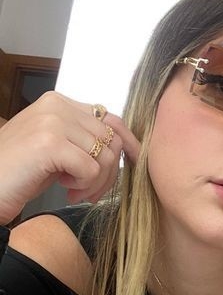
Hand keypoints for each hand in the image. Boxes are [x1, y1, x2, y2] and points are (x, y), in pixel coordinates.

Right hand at [0, 91, 139, 224]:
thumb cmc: (20, 172)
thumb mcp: (57, 148)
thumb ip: (84, 139)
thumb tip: (125, 145)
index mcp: (59, 102)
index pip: (111, 119)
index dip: (127, 144)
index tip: (130, 165)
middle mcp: (57, 106)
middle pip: (112, 140)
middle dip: (108, 173)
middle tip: (88, 191)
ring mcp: (53, 122)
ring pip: (105, 157)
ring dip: (95, 183)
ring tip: (73, 191)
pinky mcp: (50, 143)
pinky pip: (91, 169)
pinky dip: (83, 186)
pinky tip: (63, 189)